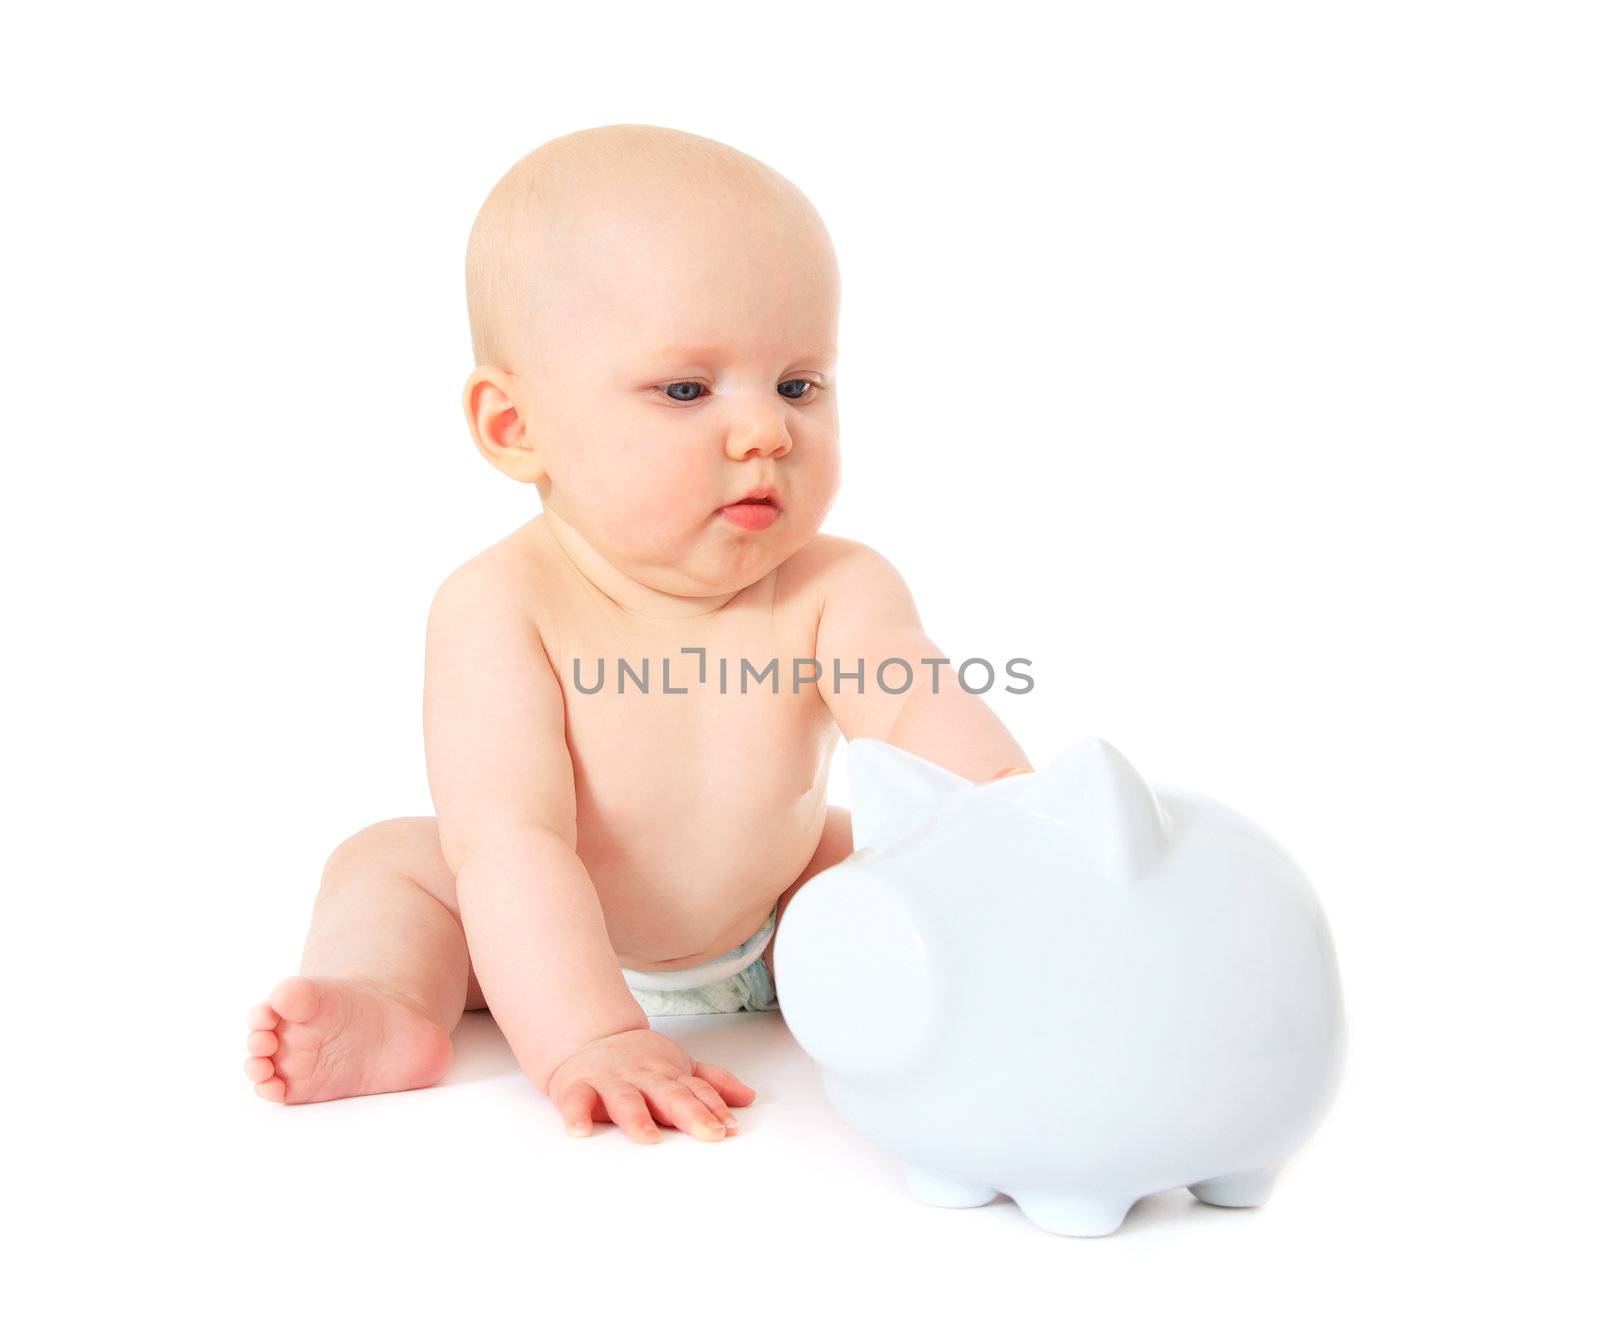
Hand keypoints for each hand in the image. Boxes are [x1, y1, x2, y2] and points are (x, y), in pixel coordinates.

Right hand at [545, 1026, 755, 1142]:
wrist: (587, 1035)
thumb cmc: (638, 1060)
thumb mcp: (678, 1066)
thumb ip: (711, 1083)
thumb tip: (748, 1097)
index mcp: (668, 1075)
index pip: (696, 1091)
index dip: (714, 1108)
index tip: (730, 1128)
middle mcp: (643, 1077)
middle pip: (670, 1096)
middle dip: (691, 1114)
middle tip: (710, 1133)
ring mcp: (610, 1082)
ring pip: (625, 1100)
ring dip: (637, 1118)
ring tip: (649, 1137)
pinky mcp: (577, 1087)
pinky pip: (576, 1102)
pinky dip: (576, 1115)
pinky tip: (580, 1131)